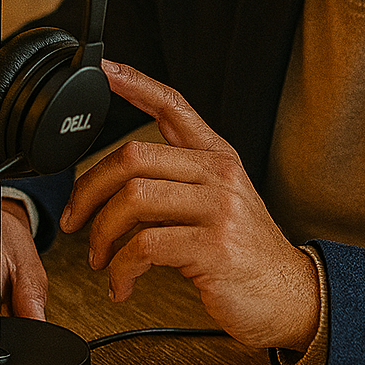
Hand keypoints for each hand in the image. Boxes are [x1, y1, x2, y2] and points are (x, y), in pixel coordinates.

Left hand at [60, 60, 319, 351]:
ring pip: (133, 199)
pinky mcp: (214, 247)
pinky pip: (145, 247)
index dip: (136, 83)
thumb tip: (117, 182)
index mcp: (216, 157)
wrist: (289, 295)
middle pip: (134, 156)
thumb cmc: (245, 252)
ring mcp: (219, 208)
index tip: (103, 69)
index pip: (173, 105)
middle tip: (76, 219)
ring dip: (102, 234)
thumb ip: (178, 182)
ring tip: (100, 259)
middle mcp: (218, 173)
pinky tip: (122, 284)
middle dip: (89, 190)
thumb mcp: (219, 201)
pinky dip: (120, 269)